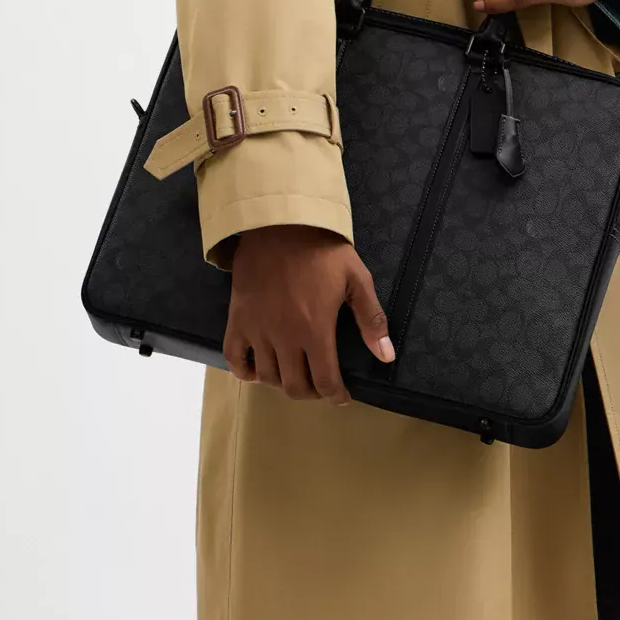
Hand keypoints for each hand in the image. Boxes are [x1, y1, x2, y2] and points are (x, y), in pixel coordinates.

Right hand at [223, 225, 392, 404]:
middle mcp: (284, 337)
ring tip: (294, 372)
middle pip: (294, 386)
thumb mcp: (356, 278)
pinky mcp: (237, 319)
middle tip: (320, 384)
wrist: (280, 222)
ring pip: (267, 377)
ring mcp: (257, 329)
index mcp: (315, 329)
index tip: (342, 397)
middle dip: (311, 393)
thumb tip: (385, 356)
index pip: (325, 381)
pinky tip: (257, 370)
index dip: (336, 396)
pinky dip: (244, 372)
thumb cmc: (322, 249)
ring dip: (282, 382)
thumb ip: (371, 319)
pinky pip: (234, 358)